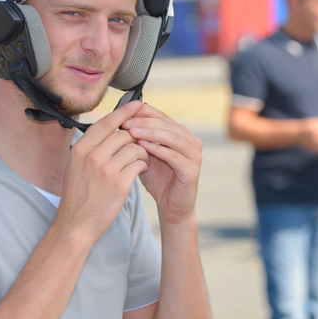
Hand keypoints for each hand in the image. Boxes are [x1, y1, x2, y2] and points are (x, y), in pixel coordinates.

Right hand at [56, 101, 149, 244]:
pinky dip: (144, 165)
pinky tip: (141, 170)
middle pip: (124, 134)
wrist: (76, 224)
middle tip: (140, 145)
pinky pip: (140, 164)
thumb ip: (91, 147)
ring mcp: (106, 169)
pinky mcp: (120, 183)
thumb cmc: (79, 196)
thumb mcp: (76, 166)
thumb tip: (111, 128)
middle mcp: (92, 156)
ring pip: (135, 148)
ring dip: (143, 152)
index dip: (124, 112)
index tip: (138, 104)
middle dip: (136, 138)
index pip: (106, 122)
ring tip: (142, 160)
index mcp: (80, 149)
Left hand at [121, 102, 202, 226]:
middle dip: (145, 121)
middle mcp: (191, 141)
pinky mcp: (192, 170)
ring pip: (172, 137)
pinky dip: (158, 149)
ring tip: (133, 132)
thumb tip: (123, 117)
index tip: (123, 113)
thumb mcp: (145, 154)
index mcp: (180, 134)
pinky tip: (143, 147)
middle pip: (167, 124)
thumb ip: (140, 137)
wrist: (170, 206)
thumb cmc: (157, 179)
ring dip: (151, 133)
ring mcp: (194, 155)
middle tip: (126, 122)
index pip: (161, 116)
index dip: (143, 112)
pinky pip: (175, 156)